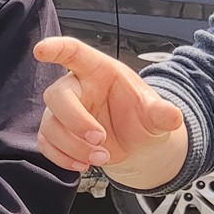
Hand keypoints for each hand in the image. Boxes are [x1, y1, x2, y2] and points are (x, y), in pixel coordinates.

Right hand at [32, 36, 184, 184]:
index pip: (73, 52)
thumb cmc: (141, 117)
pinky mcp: (55, 133)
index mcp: (98, 70)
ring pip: (50, 124)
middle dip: (75, 121)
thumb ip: (161, 113)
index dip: (56, 48)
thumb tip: (173, 116)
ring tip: (102, 158)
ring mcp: (62, 111)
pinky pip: (46, 144)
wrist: (137, 143)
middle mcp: (76, 87)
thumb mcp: (156, 114)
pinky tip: (82, 164)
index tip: (41, 51)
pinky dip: (62, 158)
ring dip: (73, 146)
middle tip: (100, 138)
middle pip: (57, 95)